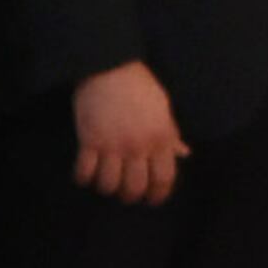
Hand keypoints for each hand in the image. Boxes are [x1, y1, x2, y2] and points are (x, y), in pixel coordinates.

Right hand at [71, 59, 186, 203]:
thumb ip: (171, 134)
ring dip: (106, 188)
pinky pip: (85, 172)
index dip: (158, 195)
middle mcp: (138, 146)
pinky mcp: (90, 141)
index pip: (164, 178)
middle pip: (135, 187)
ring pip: (109, 184)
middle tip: (125, 193)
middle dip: (130, 196)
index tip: (151, 200)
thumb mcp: (163, 109)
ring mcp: (113, 145)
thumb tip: (184, 153)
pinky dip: (83, 178)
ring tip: (105, 182)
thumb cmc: (140, 86)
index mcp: (160, 138)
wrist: (110, 66)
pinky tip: (85, 174)